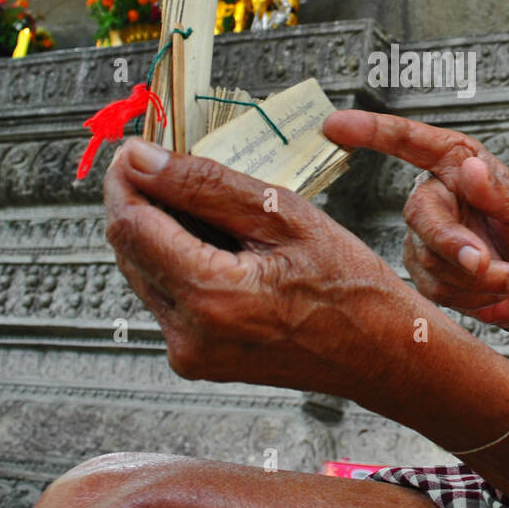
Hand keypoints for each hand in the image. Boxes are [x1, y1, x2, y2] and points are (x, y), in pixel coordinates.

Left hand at [102, 138, 404, 397]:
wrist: (382, 353)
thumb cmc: (350, 289)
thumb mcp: (283, 215)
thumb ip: (205, 185)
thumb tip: (142, 160)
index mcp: (209, 297)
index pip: (128, 224)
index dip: (125, 178)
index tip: (138, 149)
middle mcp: (188, 334)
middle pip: (128, 247)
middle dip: (145, 200)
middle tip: (180, 166)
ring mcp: (190, 353)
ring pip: (143, 270)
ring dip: (162, 230)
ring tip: (215, 208)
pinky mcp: (196, 358)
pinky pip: (166, 296)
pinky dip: (181, 261)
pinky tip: (223, 245)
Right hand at [323, 111, 508, 370]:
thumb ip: (500, 192)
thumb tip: (470, 169)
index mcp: (459, 165)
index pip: (412, 142)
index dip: (372, 132)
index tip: (338, 125)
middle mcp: (438, 196)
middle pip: (420, 213)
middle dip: (453, 243)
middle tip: (485, 261)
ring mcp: (427, 236)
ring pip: (430, 256)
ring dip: (477, 274)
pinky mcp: (425, 273)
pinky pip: (437, 286)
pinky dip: (474, 292)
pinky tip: (496, 285)